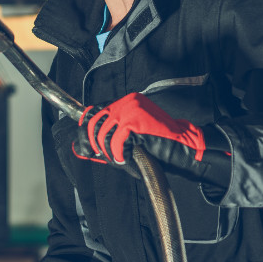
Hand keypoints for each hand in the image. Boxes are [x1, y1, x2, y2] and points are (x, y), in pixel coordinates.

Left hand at [83, 93, 230, 189]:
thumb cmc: (157, 149)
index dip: (86, 132)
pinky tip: (128, 159)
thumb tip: (80, 148)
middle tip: (106, 157)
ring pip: (103, 133)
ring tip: (122, 160)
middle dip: (95, 144)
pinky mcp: (134, 120)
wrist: (182, 149)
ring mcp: (130, 109)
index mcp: (125, 103)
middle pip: (93, 123)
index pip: (93, 113)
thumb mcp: (128, 142)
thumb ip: (106, 141)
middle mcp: (126, 101)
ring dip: (110, 152)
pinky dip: (119, 154)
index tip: (89, 147)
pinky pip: (115, 141)